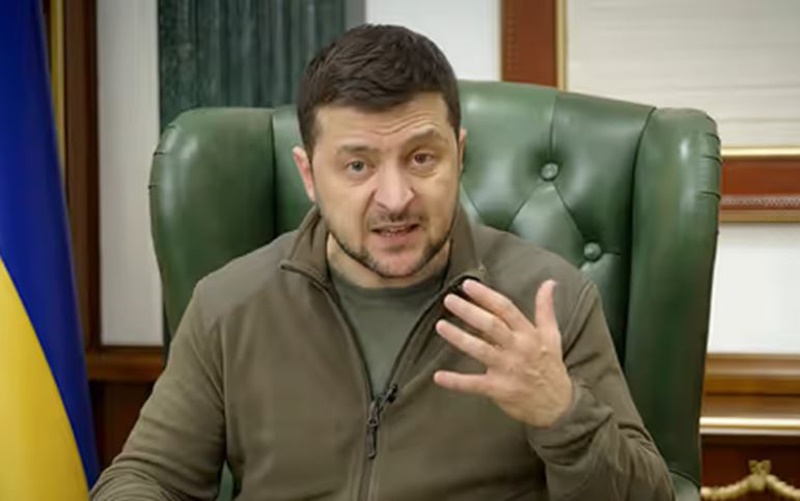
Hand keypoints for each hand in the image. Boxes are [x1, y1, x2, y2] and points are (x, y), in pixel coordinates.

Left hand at [433, 279, 572, 427]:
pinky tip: (438, 376)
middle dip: (469, 311)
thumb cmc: (550, 367)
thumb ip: (546, 308)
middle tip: (449, 300)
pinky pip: (474, 384)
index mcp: (529, 334)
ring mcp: (507, 370)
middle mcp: (518, 349)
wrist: (558, 406)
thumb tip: (549, 282)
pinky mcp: (498, 389)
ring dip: (459, 338)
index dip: (486, 296)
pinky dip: (456, 381)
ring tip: (440, 326)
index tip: (468, 285)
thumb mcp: (552, 336)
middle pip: (491, 326)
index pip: (506, 309)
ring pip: (480, 350)